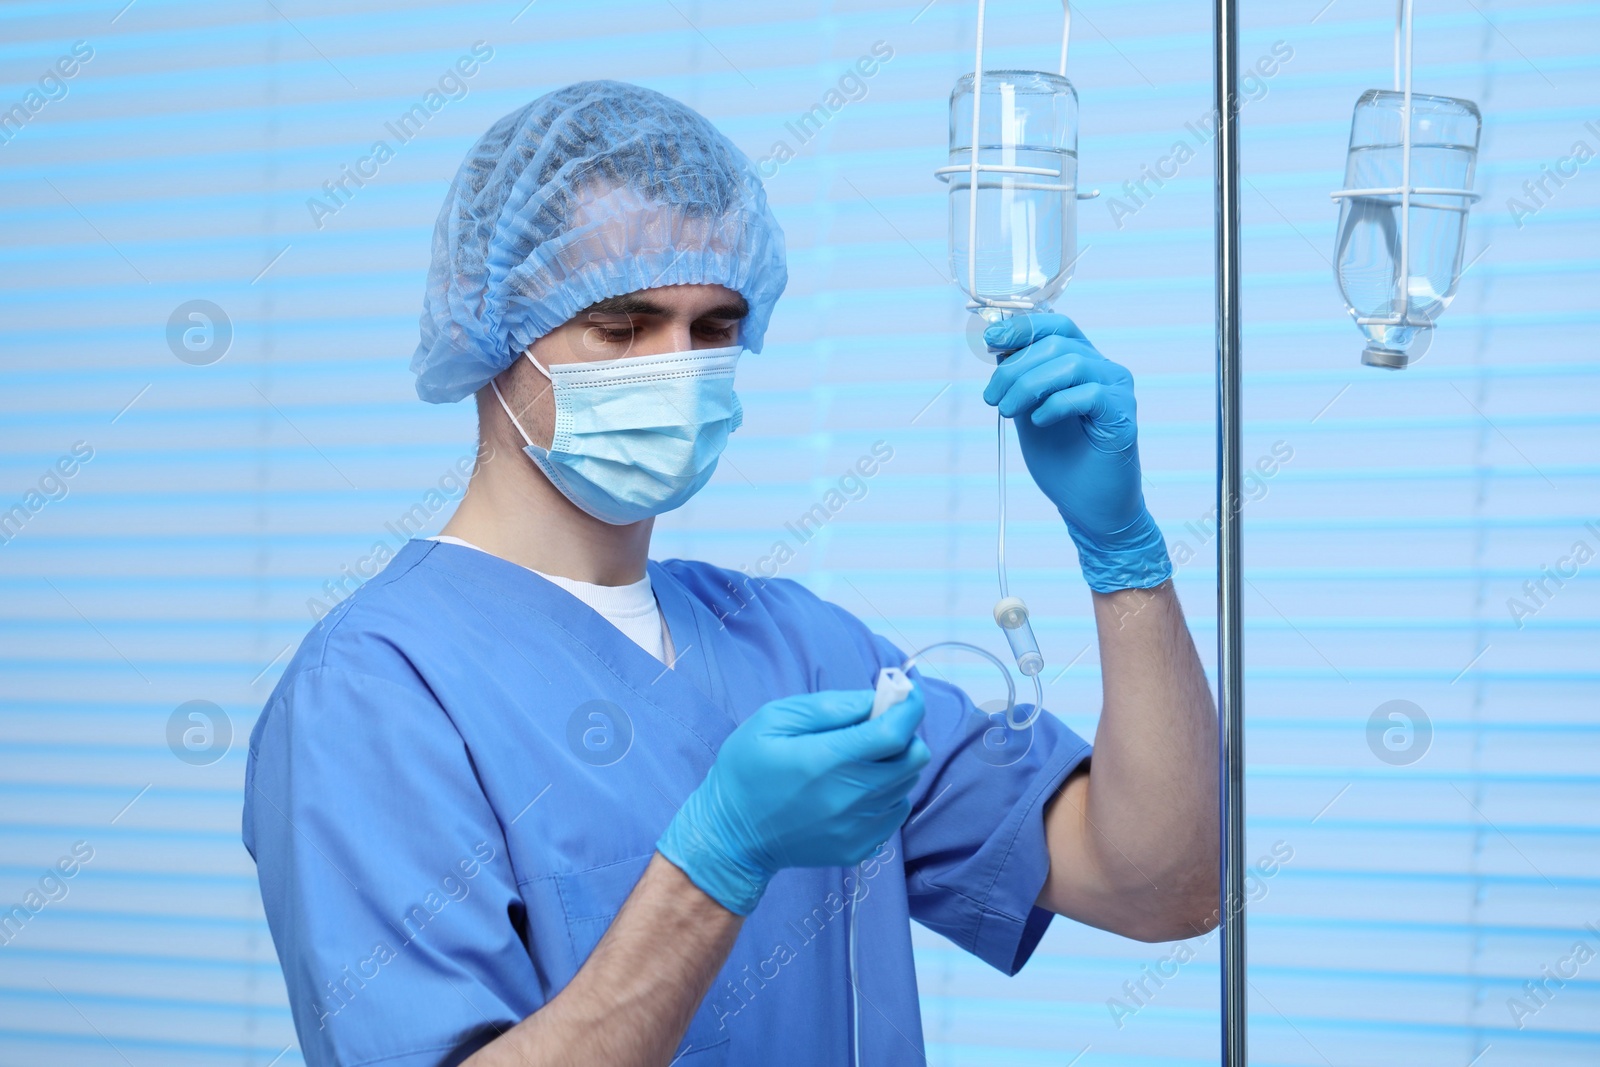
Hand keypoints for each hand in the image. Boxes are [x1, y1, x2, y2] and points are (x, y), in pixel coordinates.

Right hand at [657, 687, 929, 914]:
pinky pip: (895, 811)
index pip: (895, 732)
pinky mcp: (860, 848)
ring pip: (907, 783)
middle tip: (874, 726)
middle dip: (904, 733)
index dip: (909, 707)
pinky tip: (854, 788)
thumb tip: (874, 699)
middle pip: (914, 758)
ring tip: (857, 759)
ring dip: (893, 763)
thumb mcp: (772, 720)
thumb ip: (828, 706)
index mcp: (827, 761)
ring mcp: (858, 828)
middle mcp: (850, 798)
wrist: (731, 837)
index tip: (905, 694)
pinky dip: (886, 792)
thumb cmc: (746, 770)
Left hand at [981, 313, 1171, 592]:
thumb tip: (998, 347)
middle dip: (1015, 367)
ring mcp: (1117, 391)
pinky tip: (1039, 422)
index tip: (991, 341)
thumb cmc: (1062, 460)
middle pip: (1057, 343)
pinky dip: (1056, 404)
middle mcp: (1104, 370)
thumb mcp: (1028, 411)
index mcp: (1082, 363)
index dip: (1022, 326)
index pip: (1056, 326)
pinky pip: (1089, 394)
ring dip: (1029, 385)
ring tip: (1008, 411)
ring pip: (1071, 363)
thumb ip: (1019, 380)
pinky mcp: (1123, 416)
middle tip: (992, 397)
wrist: (1089, 506)